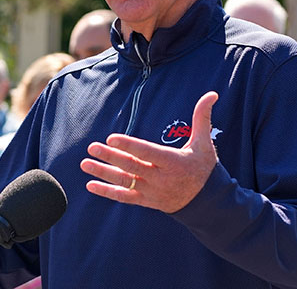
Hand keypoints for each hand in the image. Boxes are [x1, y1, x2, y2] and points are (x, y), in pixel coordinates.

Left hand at [80, 91, 218, 213]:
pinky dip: (107, 192)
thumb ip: (202, 117)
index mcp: (173, 162)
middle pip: (131, 166)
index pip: (147, 152)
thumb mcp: (204, 142)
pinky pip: (124, 197)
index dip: (129, 145)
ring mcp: (152, 191)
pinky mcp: (146, 201)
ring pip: (124, 182)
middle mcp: (160, 178)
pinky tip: (91, 185)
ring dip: (103, 173)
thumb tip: (212, 94)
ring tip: (85, 163)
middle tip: (92, 147)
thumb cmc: (204, 167)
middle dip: (110, 157)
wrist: (207, 203)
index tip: (112, 138)